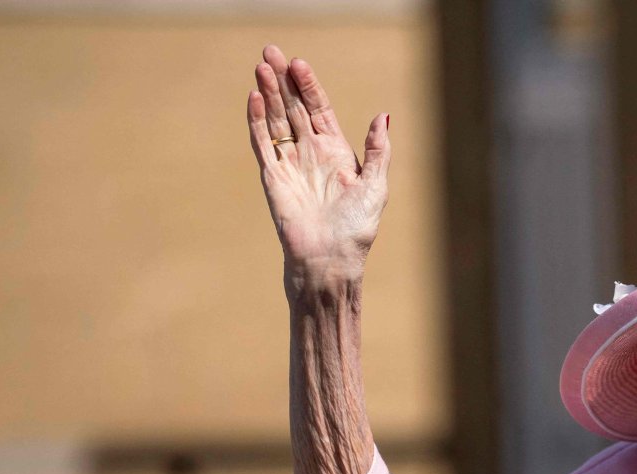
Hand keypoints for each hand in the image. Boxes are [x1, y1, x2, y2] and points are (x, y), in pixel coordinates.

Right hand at [246, 44, 389, 282]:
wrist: (332, 258)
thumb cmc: (357, 228)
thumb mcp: (376, 185)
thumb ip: (378, 150)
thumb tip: (383, 115)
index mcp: (336, 152)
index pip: (319, 109)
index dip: (309, 86)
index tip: (299, 63)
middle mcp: (311, 153)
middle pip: (293, 108)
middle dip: (283, 80)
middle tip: (271, 51)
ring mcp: (290, 163)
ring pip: (275, 120)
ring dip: (268, 94)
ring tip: (261, 66)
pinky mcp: (272, 177)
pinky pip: (262, 143)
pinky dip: (256, 121)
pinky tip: (254, 98)